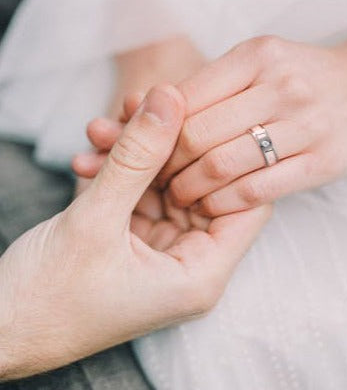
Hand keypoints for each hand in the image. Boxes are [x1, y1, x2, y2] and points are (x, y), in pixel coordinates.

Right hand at [0, 84, 270, 380]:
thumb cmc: (45, 299)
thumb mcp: (95, 221)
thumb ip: (137, 157)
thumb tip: (170, 98)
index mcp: (200, 275)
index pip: (249, 203)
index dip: (231, 156)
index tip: (203, 116)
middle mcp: (190, 264)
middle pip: (204, 186)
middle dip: (170, 145)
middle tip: (141, 107)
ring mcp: (163, 251)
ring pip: (168, 184)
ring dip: (137, 153)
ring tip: (104, 125)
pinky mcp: (136, 240)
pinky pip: (141, 193)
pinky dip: (119, 171)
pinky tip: (90, 152)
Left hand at [161, 19, 346, 215]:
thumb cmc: (307, 74)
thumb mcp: (262, 61)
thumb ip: (215, 85)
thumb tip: (156, 113)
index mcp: (256, 55)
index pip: (184, 98)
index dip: (155, 130)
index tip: (145, 149)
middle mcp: (280, 86)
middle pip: (196, 135)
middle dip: (164, 165)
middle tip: (155, 179)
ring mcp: (305, 125)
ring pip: (221, 166)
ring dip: (188, 189)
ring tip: (179, 195)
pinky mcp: (322, 162)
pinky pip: (256, 191)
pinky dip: (223, 203)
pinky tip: (211, 206)